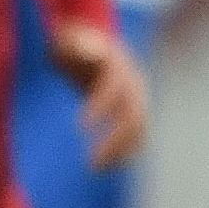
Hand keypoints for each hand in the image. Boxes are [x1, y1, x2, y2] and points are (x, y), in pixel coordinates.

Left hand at [49, 21, 150, 169]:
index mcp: (116, 64)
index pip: (113, 88)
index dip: (100, 107)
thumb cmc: (74, 43)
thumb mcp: (70, 39)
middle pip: (133, 116)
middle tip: (91, 163)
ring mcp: (138, 98)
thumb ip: (76, 44)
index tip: (79, 127)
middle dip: (114, 141)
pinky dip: (125, 151)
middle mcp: (133, 83)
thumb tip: (86, 50)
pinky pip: (137, 135)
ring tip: (96, 169)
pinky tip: (106, 166)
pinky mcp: (135, 111)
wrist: (95, 46)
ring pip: (138, 130)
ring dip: (120, 151)